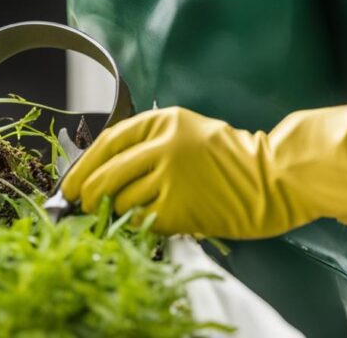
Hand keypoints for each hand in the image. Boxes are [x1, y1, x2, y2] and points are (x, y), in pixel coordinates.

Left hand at [61, 106, 346, 238]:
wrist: (276, 178)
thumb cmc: (232, 160)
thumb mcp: (187, 133)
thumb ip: (148, 144)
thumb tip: (101, 171)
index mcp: (163, 122)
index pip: (107, 142)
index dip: (83, 165)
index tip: (70, 183)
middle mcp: (163, 146)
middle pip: (105, 174)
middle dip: (87, 194)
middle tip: (80, 206)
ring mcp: (170, 177)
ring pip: (120, 200)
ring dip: (115, 212)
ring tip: (122, 215)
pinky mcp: (178, 208)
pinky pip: (141, 221)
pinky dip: (136, 225)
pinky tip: (145, 223)